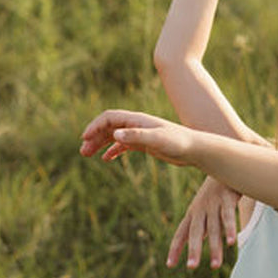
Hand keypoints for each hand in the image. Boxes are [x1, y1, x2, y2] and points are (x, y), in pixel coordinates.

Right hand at [79, 109, 199, 166]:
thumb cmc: (178, 142)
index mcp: (136, 119)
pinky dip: (112, 150)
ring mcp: (140, 133)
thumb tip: (114, 134)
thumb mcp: (156, 140)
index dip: (95, 126)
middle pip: (108, 126)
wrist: (195, 148)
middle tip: (82, 151)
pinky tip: (105, 159)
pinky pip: (123, 144)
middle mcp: (136, 124)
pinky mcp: (144, 144)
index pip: (109, 118)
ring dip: (99, 143)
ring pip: (113, 135)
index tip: (85, 139)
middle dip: (93, 136)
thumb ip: (135, 136)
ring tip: (87, 154)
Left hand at [167, 175, 242, 269]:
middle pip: (195, 232)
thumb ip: (203, 225)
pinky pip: (228, 216)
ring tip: (214, 266)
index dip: (175, 248)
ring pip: (213, 228)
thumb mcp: (205, 207)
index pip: (181, 233)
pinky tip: (232, 243)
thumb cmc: (216, 190)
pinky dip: (230, 229)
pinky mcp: (227, 198)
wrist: (225, 162)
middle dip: (194, 250)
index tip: (169, 265)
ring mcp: (213, 203)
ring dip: (215, 247)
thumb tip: (199, 243)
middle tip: (191, 267)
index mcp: (193, 213)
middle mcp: (200, 209)